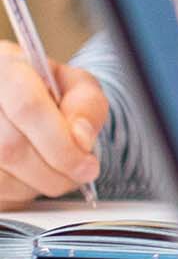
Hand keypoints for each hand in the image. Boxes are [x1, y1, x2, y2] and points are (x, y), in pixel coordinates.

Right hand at [0, 49, 106, 206]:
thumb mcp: (76, 85)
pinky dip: (19, 191)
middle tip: (80, 175)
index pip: (28, 108)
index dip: (61, 144)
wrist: (13, 102)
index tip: (88, 166)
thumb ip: (87, 105)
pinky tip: (31, 176)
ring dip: (36, 183)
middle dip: (54, 171)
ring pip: (0, 176)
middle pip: (10, 147)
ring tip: (54, 169)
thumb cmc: (46, 91)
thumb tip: (81, 140)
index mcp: (3, 67)